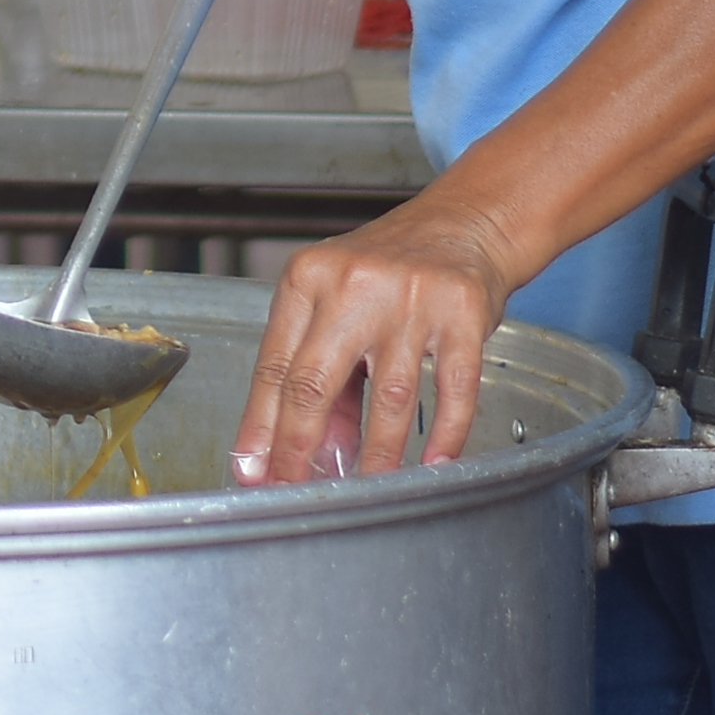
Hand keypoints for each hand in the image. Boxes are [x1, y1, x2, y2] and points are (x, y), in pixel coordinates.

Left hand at [229, 193, 519, 482]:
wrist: (462, 224)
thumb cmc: (389, 269)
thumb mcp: (337, 303)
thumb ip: (321, 373)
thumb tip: (306, 448)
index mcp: (308, 279)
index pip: (273, 364)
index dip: (260, 425)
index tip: (252, 469)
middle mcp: (353, 285)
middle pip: (314, 380)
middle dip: (299, 445)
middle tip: (296, 488)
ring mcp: (410, 298)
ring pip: (387, 396)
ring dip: (377, 454)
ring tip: (367, 490)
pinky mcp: (462, 313)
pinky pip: (453, 388)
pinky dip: (447, 434)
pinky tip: (434, 465)